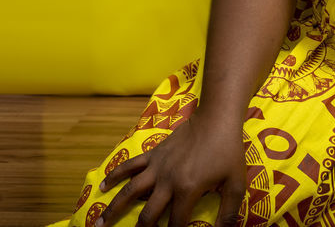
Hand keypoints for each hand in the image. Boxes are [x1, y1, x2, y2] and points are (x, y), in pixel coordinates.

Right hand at [95, 110, 246, 226]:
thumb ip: (229, 212)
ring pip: (130, 191)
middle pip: (148, 215)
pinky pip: (130, 165)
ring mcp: (157, 167)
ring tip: (99, 224)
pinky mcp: (153, 154)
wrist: (216, 119)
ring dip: (113, 209)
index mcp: (187, 190)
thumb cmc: (228, 151)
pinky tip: (103, 186)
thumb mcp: (236, 184)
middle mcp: (167, 181)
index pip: (175, 224)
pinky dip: (115, 175)